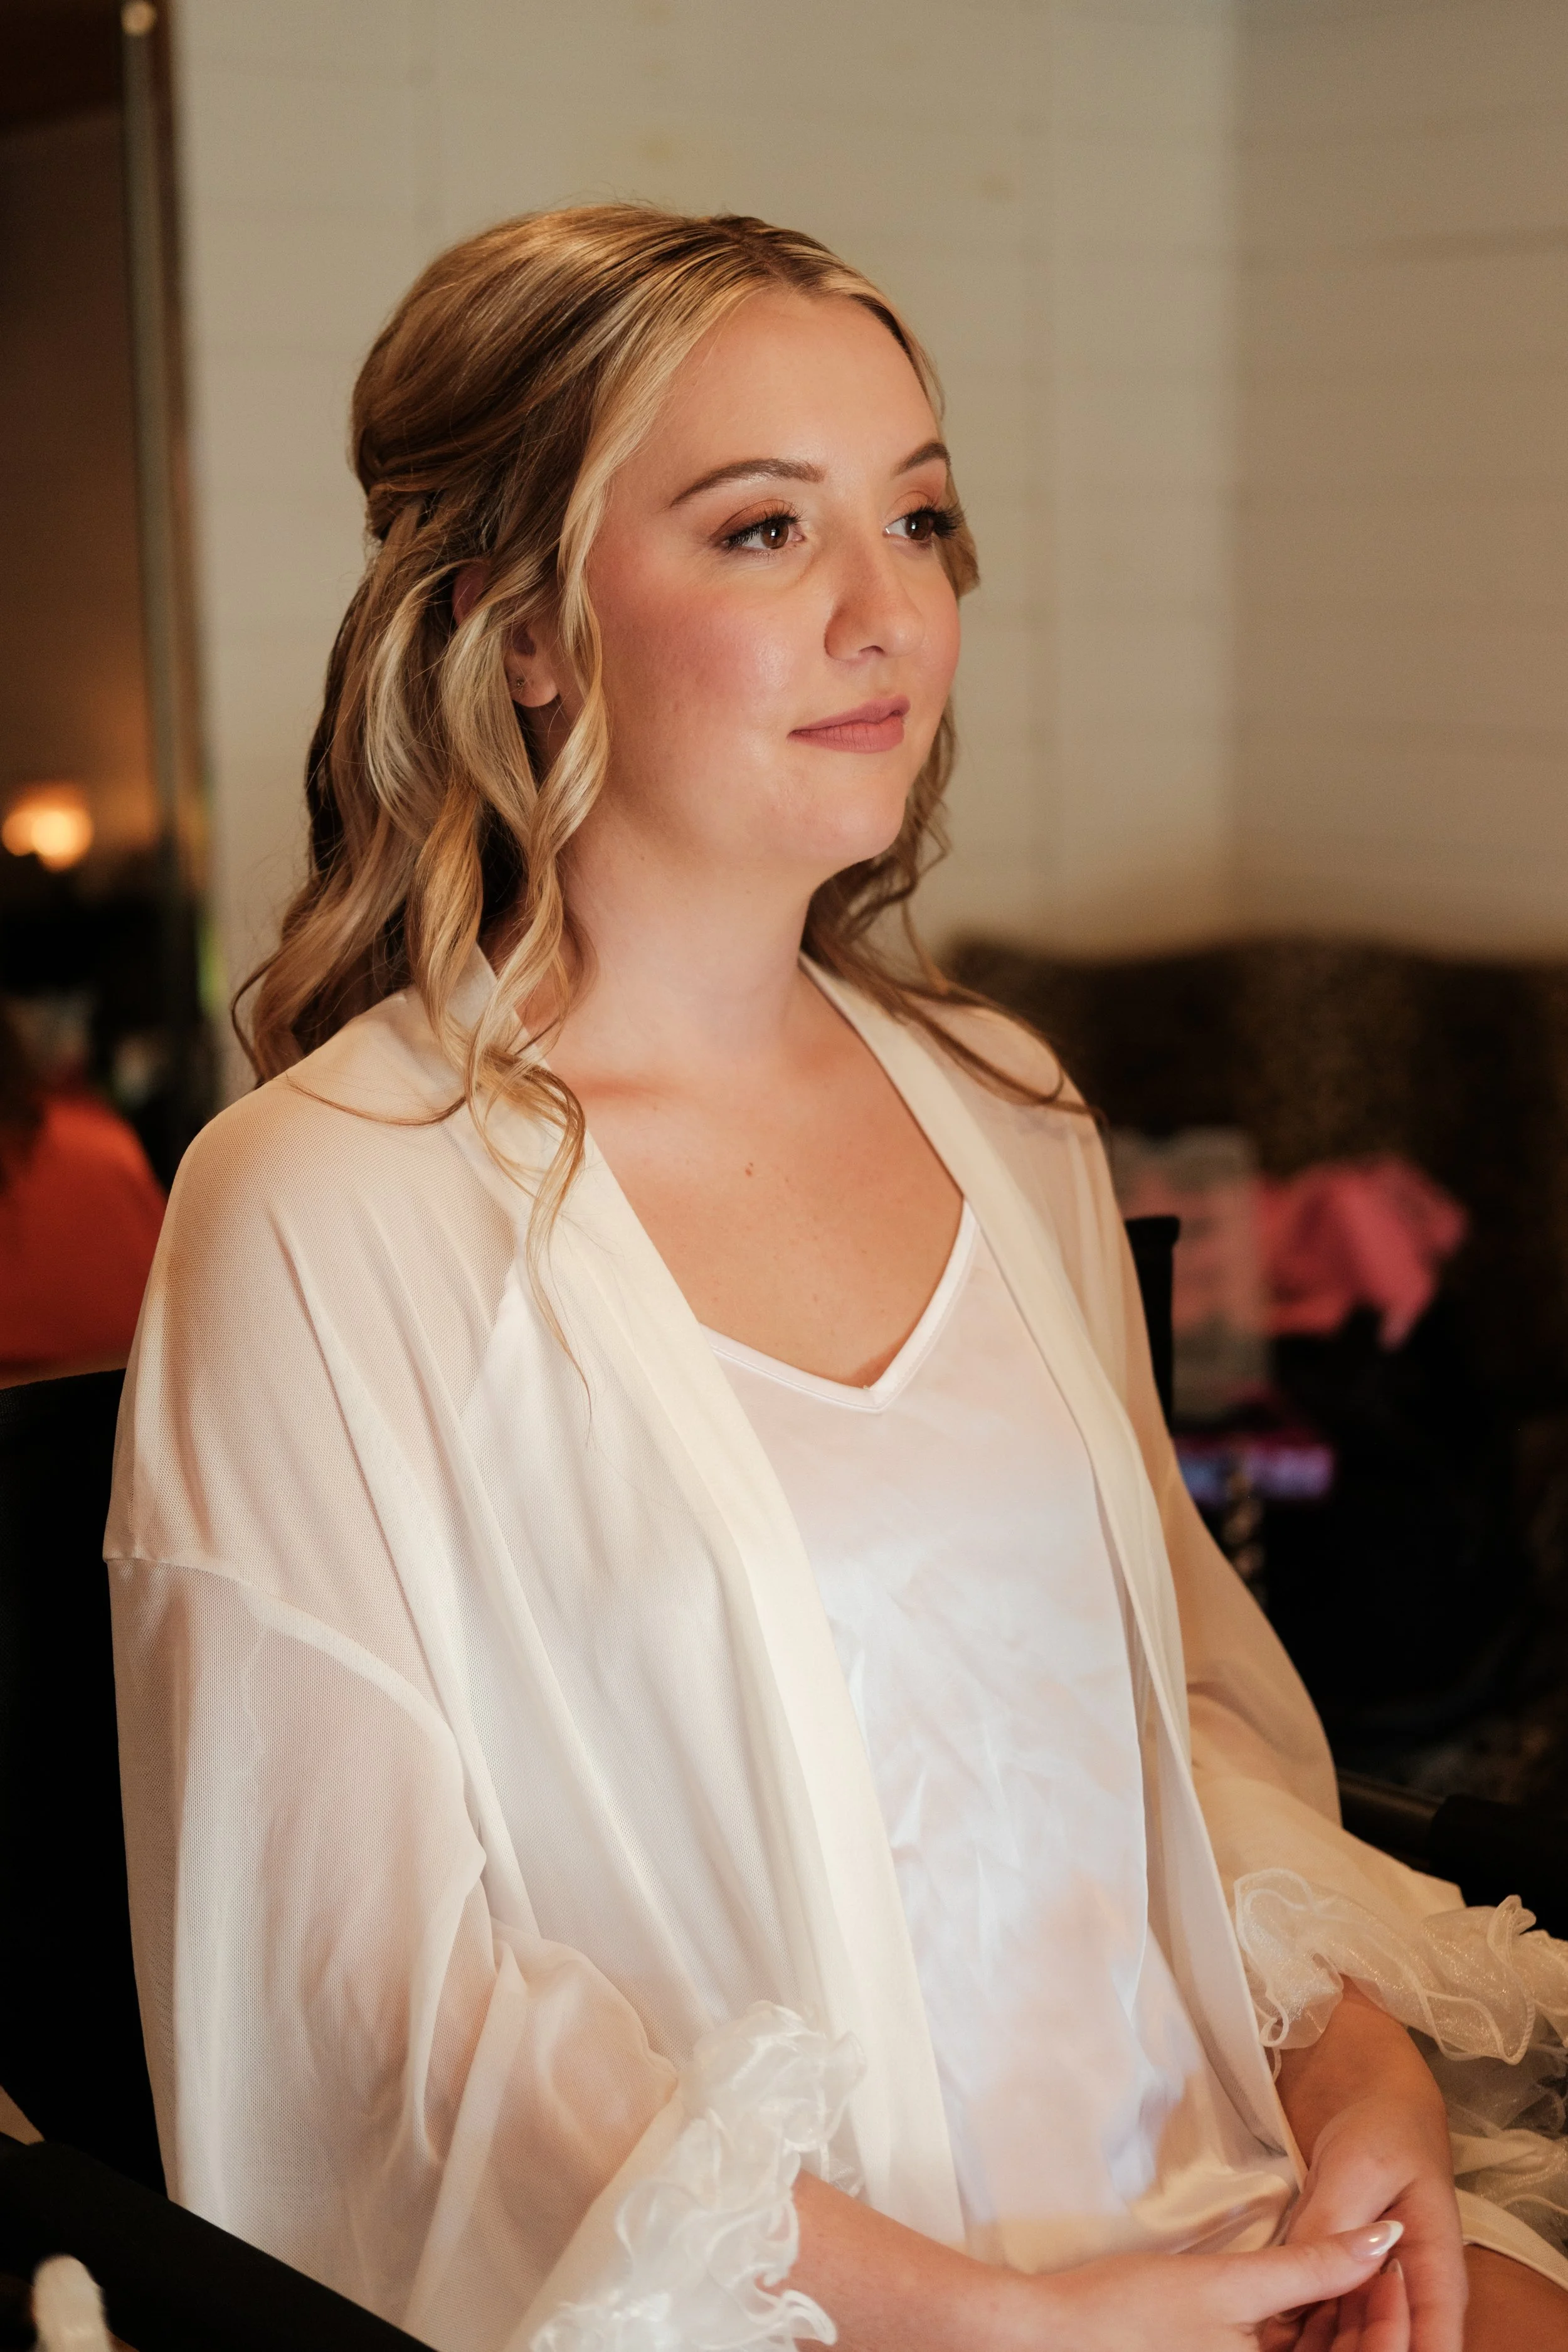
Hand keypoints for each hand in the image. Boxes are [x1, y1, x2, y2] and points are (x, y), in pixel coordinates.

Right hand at [1032, 2221, 1406, 2351]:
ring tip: (1337, 2261)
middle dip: (1367, 2314)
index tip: (1385, 2251)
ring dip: (1337, 2321)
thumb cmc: (1129, 2315)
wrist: (1050, 2339)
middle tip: (1366, 2248)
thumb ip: (1313, 2266)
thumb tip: (1385, 2238)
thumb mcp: (1229, 2283)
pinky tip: (1299, 2293)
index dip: (1390, 2315)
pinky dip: (1301, 2332)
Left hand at [1275, 1985, 1465, 2351]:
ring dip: (1316, 2344)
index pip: (1434, 2344)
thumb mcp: (1359, 2168)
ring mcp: (1375, 2292)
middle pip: (1389, 2348)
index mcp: (1436, 2273)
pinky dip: (1297, 2327)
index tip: (1357, 2350)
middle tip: (1288, 2340)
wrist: (1368, 2099)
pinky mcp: (1342, 2282)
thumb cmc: (1383, 2126)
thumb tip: (1307, 2279)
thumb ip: (1334, 2226)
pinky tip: (1263, 2322)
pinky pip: (1324, 2321)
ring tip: (1267, 2335)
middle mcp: (1411, 2296)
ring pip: (1352, 2343)